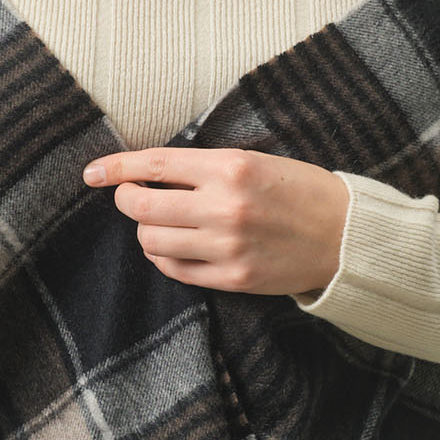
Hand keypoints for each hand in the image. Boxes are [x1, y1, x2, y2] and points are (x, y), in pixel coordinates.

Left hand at [81, 146, 349, 296]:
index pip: (155, 165)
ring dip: (146, 231)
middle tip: (131, 197)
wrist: (347, 235)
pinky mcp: (233, 278)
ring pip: (152, 241)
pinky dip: (164, 257)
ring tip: (161, 223)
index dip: (116, 168)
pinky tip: (173, 247)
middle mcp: (225, 207)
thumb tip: (148, 173)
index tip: (93, 173)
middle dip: (126, 200)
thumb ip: (205, 167)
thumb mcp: (256, 161)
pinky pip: (175, 270)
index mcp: (231, 167)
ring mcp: (227, 247)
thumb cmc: (300, 191)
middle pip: (142, 207)